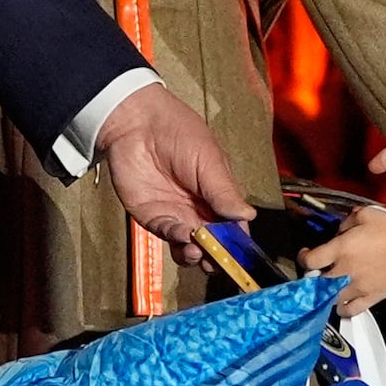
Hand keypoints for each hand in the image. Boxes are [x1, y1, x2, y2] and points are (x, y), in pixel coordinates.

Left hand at [94, 84, 253, 265]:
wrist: (138, 124)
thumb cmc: (178, 132)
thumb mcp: (210, 161)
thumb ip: (225, 192)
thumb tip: (247, 216)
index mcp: (218, 194)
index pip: (233, 226)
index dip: (238, 242)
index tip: (242, 253)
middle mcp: (198, 208)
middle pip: (214, 243)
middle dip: (219, 256)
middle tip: (221, 260)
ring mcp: (176, 215)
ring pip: (191, 247)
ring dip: (198, 255)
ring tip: (202, 251)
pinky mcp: (153, 217)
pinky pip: (169, 236)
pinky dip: (179, 241)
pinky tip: (185, 235)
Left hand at [303, 205, 385, 315]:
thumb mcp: (366, 215)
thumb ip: (347, 222)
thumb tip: (340, 229)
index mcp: (341, 249)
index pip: (310, 260)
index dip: (304, 257)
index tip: (307, 255)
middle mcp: (345, 270)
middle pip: (316, 282)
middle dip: (313, 277)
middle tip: (316, 272)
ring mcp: (357, 287)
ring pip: (329, 299)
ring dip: (325, 293)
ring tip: (327, 288)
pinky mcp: (371, 297)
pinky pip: (349, 310)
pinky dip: (342, 309)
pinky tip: (341, 304)